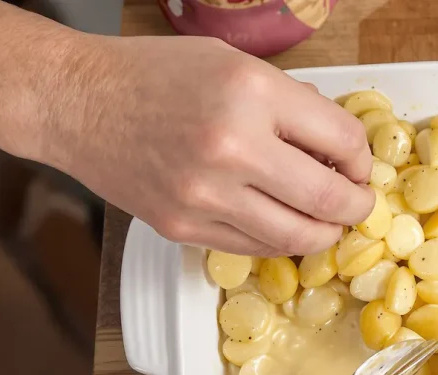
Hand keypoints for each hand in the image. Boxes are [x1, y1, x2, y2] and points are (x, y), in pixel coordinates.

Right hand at [47, 34, 373, 256]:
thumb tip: (339, 150)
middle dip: (356, 205)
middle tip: (358, 203)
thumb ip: (293, 104)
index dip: (361, 158)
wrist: (76, 102)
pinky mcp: (184, 227)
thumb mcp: (236, 64)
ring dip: (324, 232)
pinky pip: (255, 247)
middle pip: (328, 199)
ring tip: (327, 220)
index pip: (341, 140)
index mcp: (252, 94)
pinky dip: (280, 239)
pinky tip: (284, 224)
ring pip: (296, 236)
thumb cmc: (155, 74)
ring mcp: (206, 195)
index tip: (358, 164)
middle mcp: (232, 148)